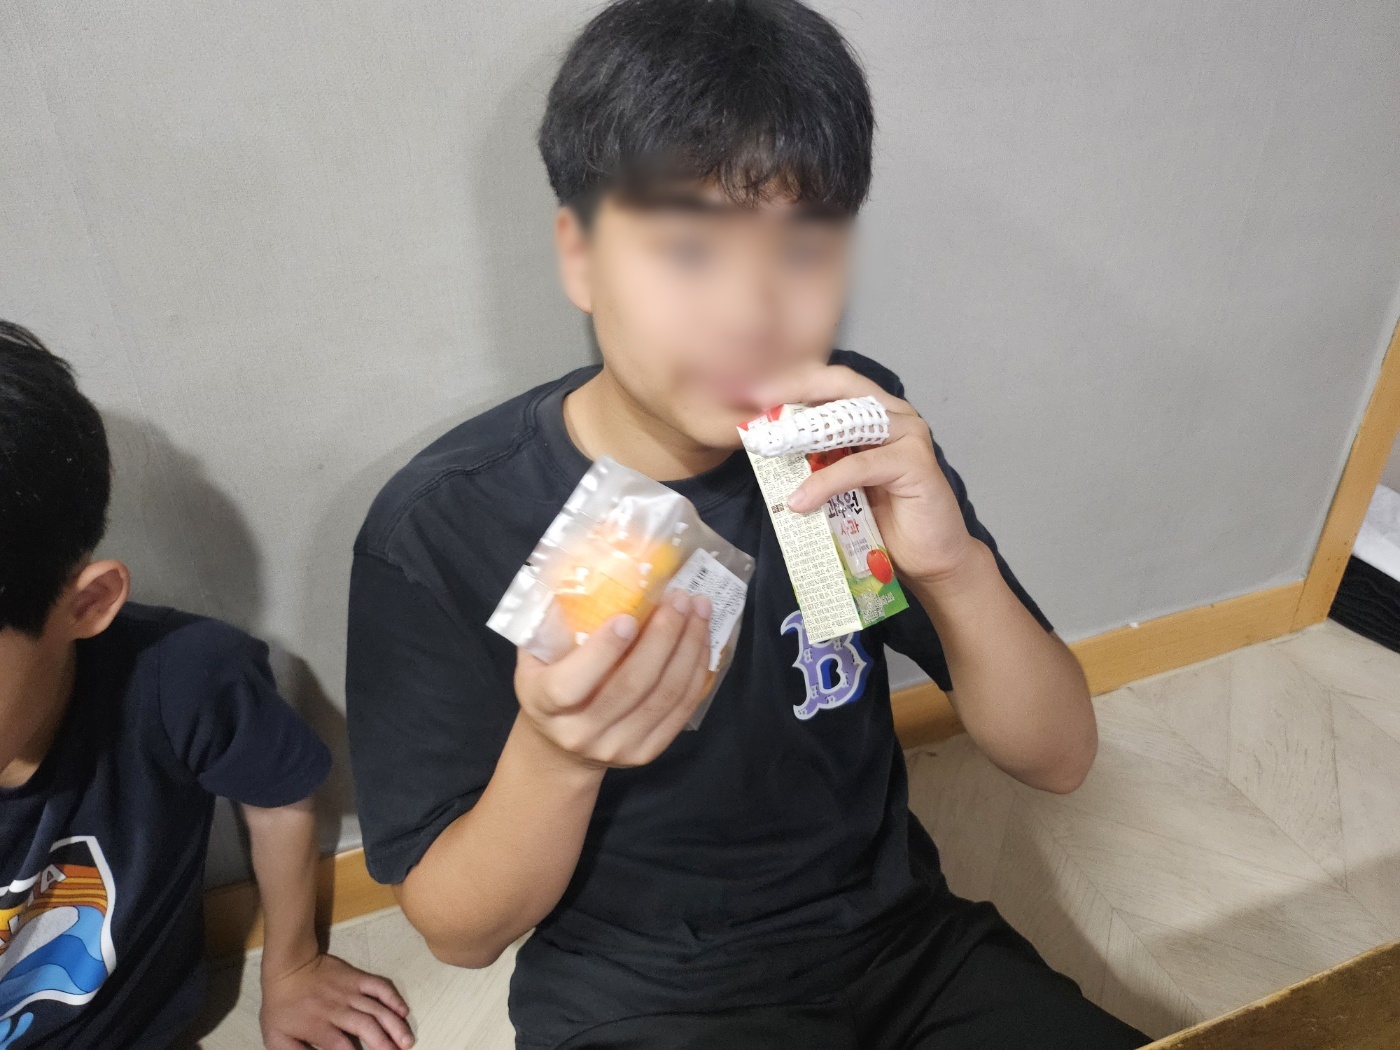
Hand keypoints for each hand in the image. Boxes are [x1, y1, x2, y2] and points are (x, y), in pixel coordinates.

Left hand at [259, 952, 413, 1049]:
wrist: (288, 967)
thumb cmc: (281, 1007)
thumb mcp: (277, 1038)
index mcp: (319, 1026)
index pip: (343, 1047)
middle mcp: (338, 1010)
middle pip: (367, 1028)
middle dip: (385, 1043)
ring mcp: (350, 992)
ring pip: (378, 1009)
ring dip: (395, 1026)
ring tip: (407, 1040)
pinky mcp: (358, 978)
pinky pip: (379, 986)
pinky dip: (393, 998)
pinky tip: (403, 1011)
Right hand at [515, 590, 713, 768]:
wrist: (561, 747)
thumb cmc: (548, 684)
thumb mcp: (536, 656)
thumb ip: (553, 623)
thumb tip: (586, 568)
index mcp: (545, 704)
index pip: (572, 684)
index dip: (603, 652)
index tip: (628, 617)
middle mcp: (580, 733)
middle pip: (632, 686)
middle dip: (663, 637)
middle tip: (680, 599)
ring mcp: (617, 748)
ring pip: (664, 697)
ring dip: (688, 648)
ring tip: (699, 611)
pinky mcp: (646, 754)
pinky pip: (680, 711)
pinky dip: (697, 672)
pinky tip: (703, 641)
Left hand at [749, 363, 976, 584]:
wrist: (929, 560)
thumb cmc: (886, 522)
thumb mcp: (841, 485)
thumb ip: (818, 461)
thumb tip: (770, 450)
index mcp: (876, 414)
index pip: (831, 384)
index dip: (793, 383)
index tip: (753, 394)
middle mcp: (895, 414)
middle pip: (840, 388)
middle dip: (794, 394)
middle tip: (756, 404)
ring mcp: (908, 434)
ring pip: (848, 423)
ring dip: (804, 435)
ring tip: (770, 449)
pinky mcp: (915, 461)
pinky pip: (859, 465)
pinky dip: (826, 482)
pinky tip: (801, 501)